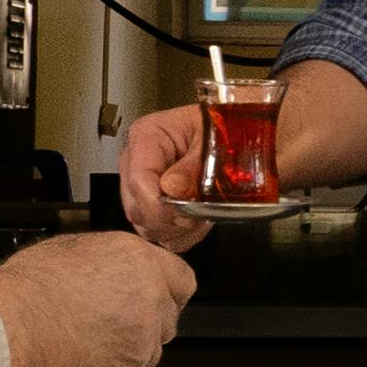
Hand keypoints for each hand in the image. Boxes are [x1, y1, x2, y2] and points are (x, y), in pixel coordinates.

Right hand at [0, 226, 198, 366]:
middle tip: (110, 320)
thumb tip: (111, 267)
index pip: (183, 281)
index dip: (167, 290)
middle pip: (167, 320)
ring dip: (124, 350)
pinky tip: (72, 358)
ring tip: (84, 338)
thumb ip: (111, 262)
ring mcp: (138, 347)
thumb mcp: (75, 249)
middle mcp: (149, 306)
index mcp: (142, 266)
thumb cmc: (32, 286)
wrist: (12, 325)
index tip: (156, 295)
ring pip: (146, 354)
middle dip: (146, 323)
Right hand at [116, 101, 226, 248]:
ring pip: (146, 226)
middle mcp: (136, 162)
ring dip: (177, 228)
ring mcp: (140, 188)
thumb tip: (172, 189)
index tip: (186, 211)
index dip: (161, 205)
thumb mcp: (214, 141)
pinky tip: (196, 219)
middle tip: (200, 209)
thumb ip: (194, 166)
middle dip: (171, 218)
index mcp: (146, 137)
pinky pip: (158, 236)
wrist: (230, 135)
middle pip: (137, 209)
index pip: (139, 182)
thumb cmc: (220, 130)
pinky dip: (180, 235)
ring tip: (201, 212)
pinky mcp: (150, 206)